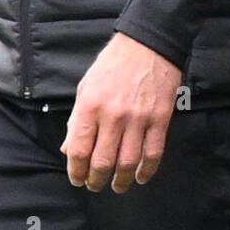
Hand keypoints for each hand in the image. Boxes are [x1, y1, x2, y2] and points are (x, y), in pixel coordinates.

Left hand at [62, 34, 180, 193]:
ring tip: (116, 185)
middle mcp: (113, 115)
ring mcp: (138, 118)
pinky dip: (146, 171)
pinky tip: (140, 177)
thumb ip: (77, 119)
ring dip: (121, 180)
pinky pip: (153, 154)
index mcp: (90, 105)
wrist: (148, 44)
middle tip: (95, 185)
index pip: (79, 149)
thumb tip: (69, 149)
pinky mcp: (160, 119)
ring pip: (128, 163)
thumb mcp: (86, 86)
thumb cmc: (113, 63)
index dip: (76, 171)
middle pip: (102, 162)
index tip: (77, 179)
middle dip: (96, 180)